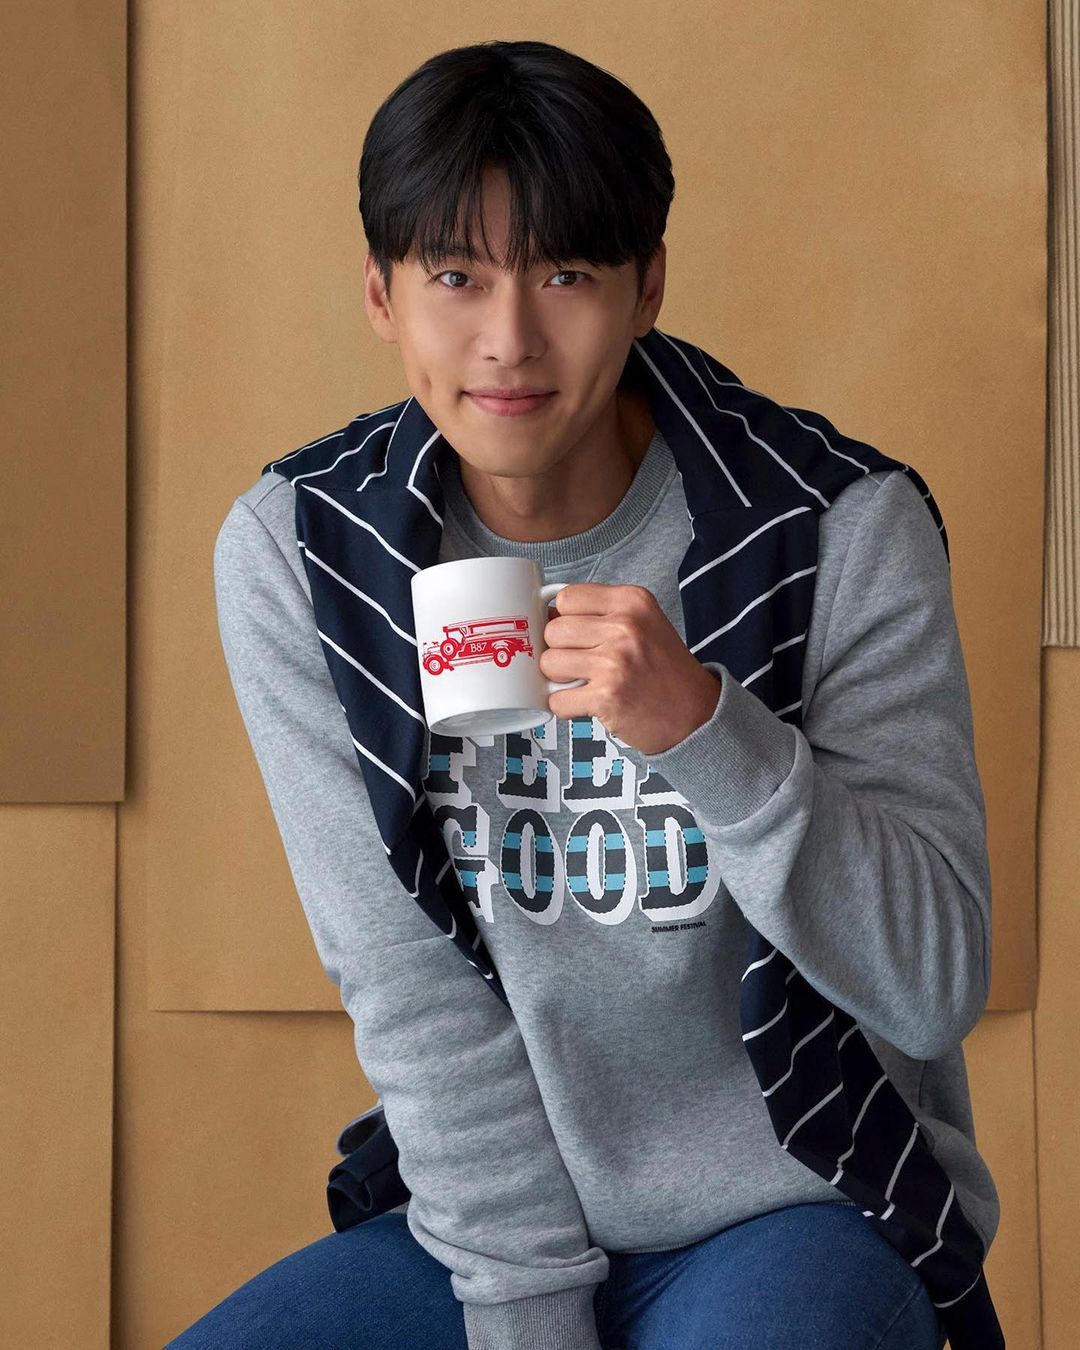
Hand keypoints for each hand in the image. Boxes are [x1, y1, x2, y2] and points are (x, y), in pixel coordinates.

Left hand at [539, 583, 722, 756]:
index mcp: (632, 601)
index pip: (567, 598)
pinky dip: (565, 706)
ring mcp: (615, 661)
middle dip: (560, 650)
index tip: (574, 635)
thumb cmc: (666, 671)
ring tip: (585, 683)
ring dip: (559, 679)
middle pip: (554, 630)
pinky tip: (587, 703)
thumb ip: (602, 614)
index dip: (564, 619)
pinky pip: (556, 699)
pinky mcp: (607, 696)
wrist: (696, 714)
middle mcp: (625, 627)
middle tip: (582, 664)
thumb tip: (547, 615)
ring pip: (550, 663)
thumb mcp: (643, 624)